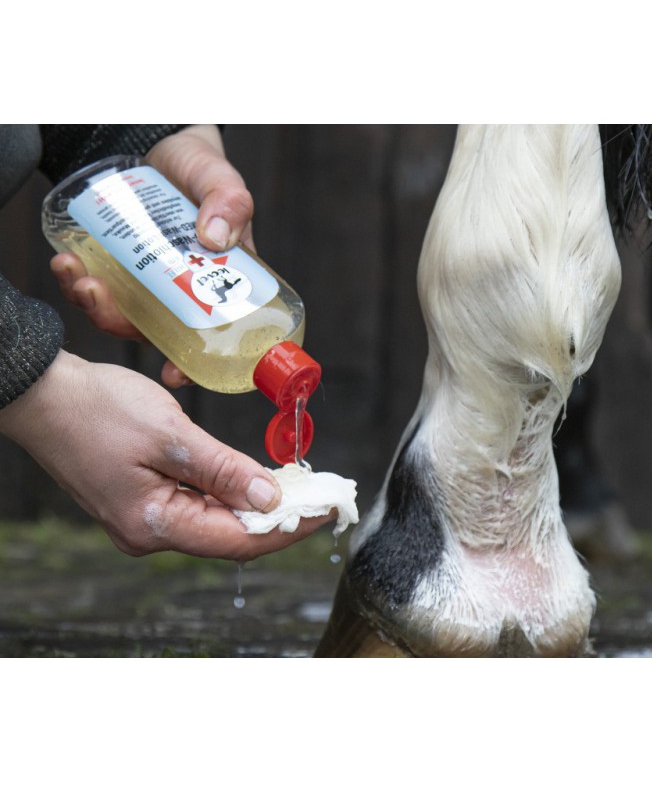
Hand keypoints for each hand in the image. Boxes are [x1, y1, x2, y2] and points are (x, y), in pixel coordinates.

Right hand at [0, 351, 333, 560]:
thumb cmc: (97, 408)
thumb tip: (271, 499)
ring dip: (256, 506)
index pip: (240, 541)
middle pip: (229, 536)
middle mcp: (148, 533)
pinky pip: (197, 506)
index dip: (289, 528)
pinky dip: (229, 494)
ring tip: (299, 489)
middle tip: (321, 498)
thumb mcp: (171, 436)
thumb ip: (224, 470)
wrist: (42, 394)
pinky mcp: (141, 501)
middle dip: (279, 519)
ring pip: (215, 522)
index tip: (327, 511)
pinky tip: (253, 480)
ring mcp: (142, 520)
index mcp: (153, 524)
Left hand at [50, 124, 254, 388]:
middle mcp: (181, 290)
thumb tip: (215, 237)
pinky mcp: (118, 261)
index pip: (210, 335)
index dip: (191, 362)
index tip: (174, 374)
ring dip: (93, 303)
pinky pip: (98, 283)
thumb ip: (231, 203)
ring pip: (121, 310)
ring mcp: (147, 278)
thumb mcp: (224, 183)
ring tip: (76, 275)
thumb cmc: (203, 169)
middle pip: (153, 329)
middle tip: (99, 299)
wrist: (164, 143)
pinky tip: (68, 262)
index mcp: (217, 285)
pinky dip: (78, 280)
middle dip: (122, 326)